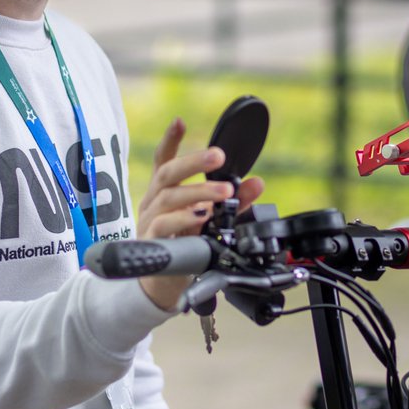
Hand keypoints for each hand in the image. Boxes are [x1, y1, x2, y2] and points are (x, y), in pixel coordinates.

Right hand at [135, 117, 263, 309]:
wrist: (160, 287)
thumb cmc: (183, 247)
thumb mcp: (209, 222)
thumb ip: (232, 203)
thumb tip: (257, 184)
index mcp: (165, 192)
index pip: (164, 160)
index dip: (171, 140)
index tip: (180, 121)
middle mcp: (155, 201)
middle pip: (167, 173)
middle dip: (193, 161)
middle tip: (219, 156)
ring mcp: (150, 220)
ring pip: (169, 197)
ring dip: (198, 192)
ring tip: (223, 191)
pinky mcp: (151, 241)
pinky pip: (165, 225)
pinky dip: (184, 219)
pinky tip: (202, 216)